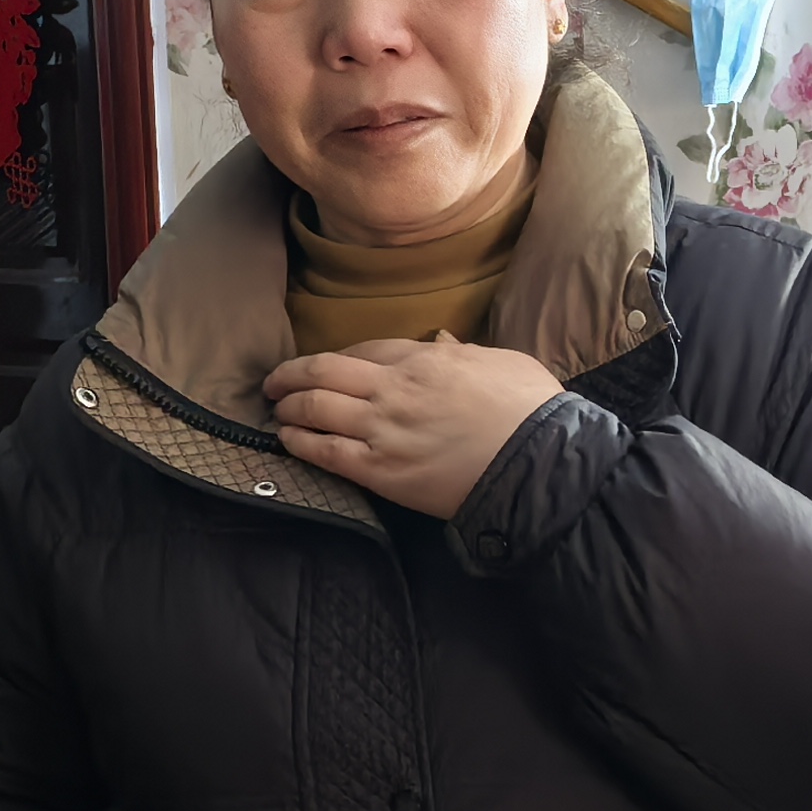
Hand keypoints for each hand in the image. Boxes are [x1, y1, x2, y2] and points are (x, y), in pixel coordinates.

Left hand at [266, 339, 562, 521]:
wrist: (537, 464)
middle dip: (291, 374)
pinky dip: (300, 441)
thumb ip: (465, 350)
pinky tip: (286, 439)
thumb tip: (444, 340)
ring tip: (276, 410)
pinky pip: (326, 450)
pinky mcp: (381, 470)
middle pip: (325, 370)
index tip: (326, 365)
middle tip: (274, 382)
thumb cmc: (530, 411)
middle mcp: (395, 387)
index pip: (366, 348)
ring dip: (289, 406)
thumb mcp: (501, 361)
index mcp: (426, 358)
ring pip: (317, 407)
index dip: (339, 356)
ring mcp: (384, 428)